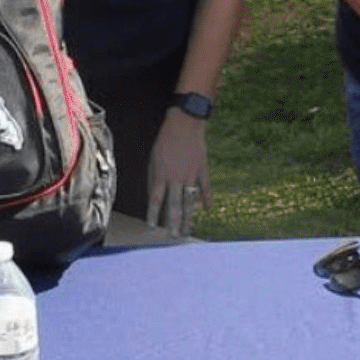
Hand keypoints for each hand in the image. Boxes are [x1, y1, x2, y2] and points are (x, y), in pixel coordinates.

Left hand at [145, 110, 211, 237]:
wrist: (185, 123)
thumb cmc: (166, 140)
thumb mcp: (154, 158)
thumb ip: (154, 177)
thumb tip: (153, 195)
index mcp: (162, 173)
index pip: (155, 199)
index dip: (153, 213)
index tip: (151, 227)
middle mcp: (176, 176)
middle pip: (174, 204)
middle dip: (173, 221)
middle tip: (173, 236)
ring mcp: (191, 174)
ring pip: (189, 200)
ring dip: (188, 216)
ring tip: (188, 230)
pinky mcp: (202, 169)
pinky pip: (205, 187)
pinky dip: (207, 198)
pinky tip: (208, 210)